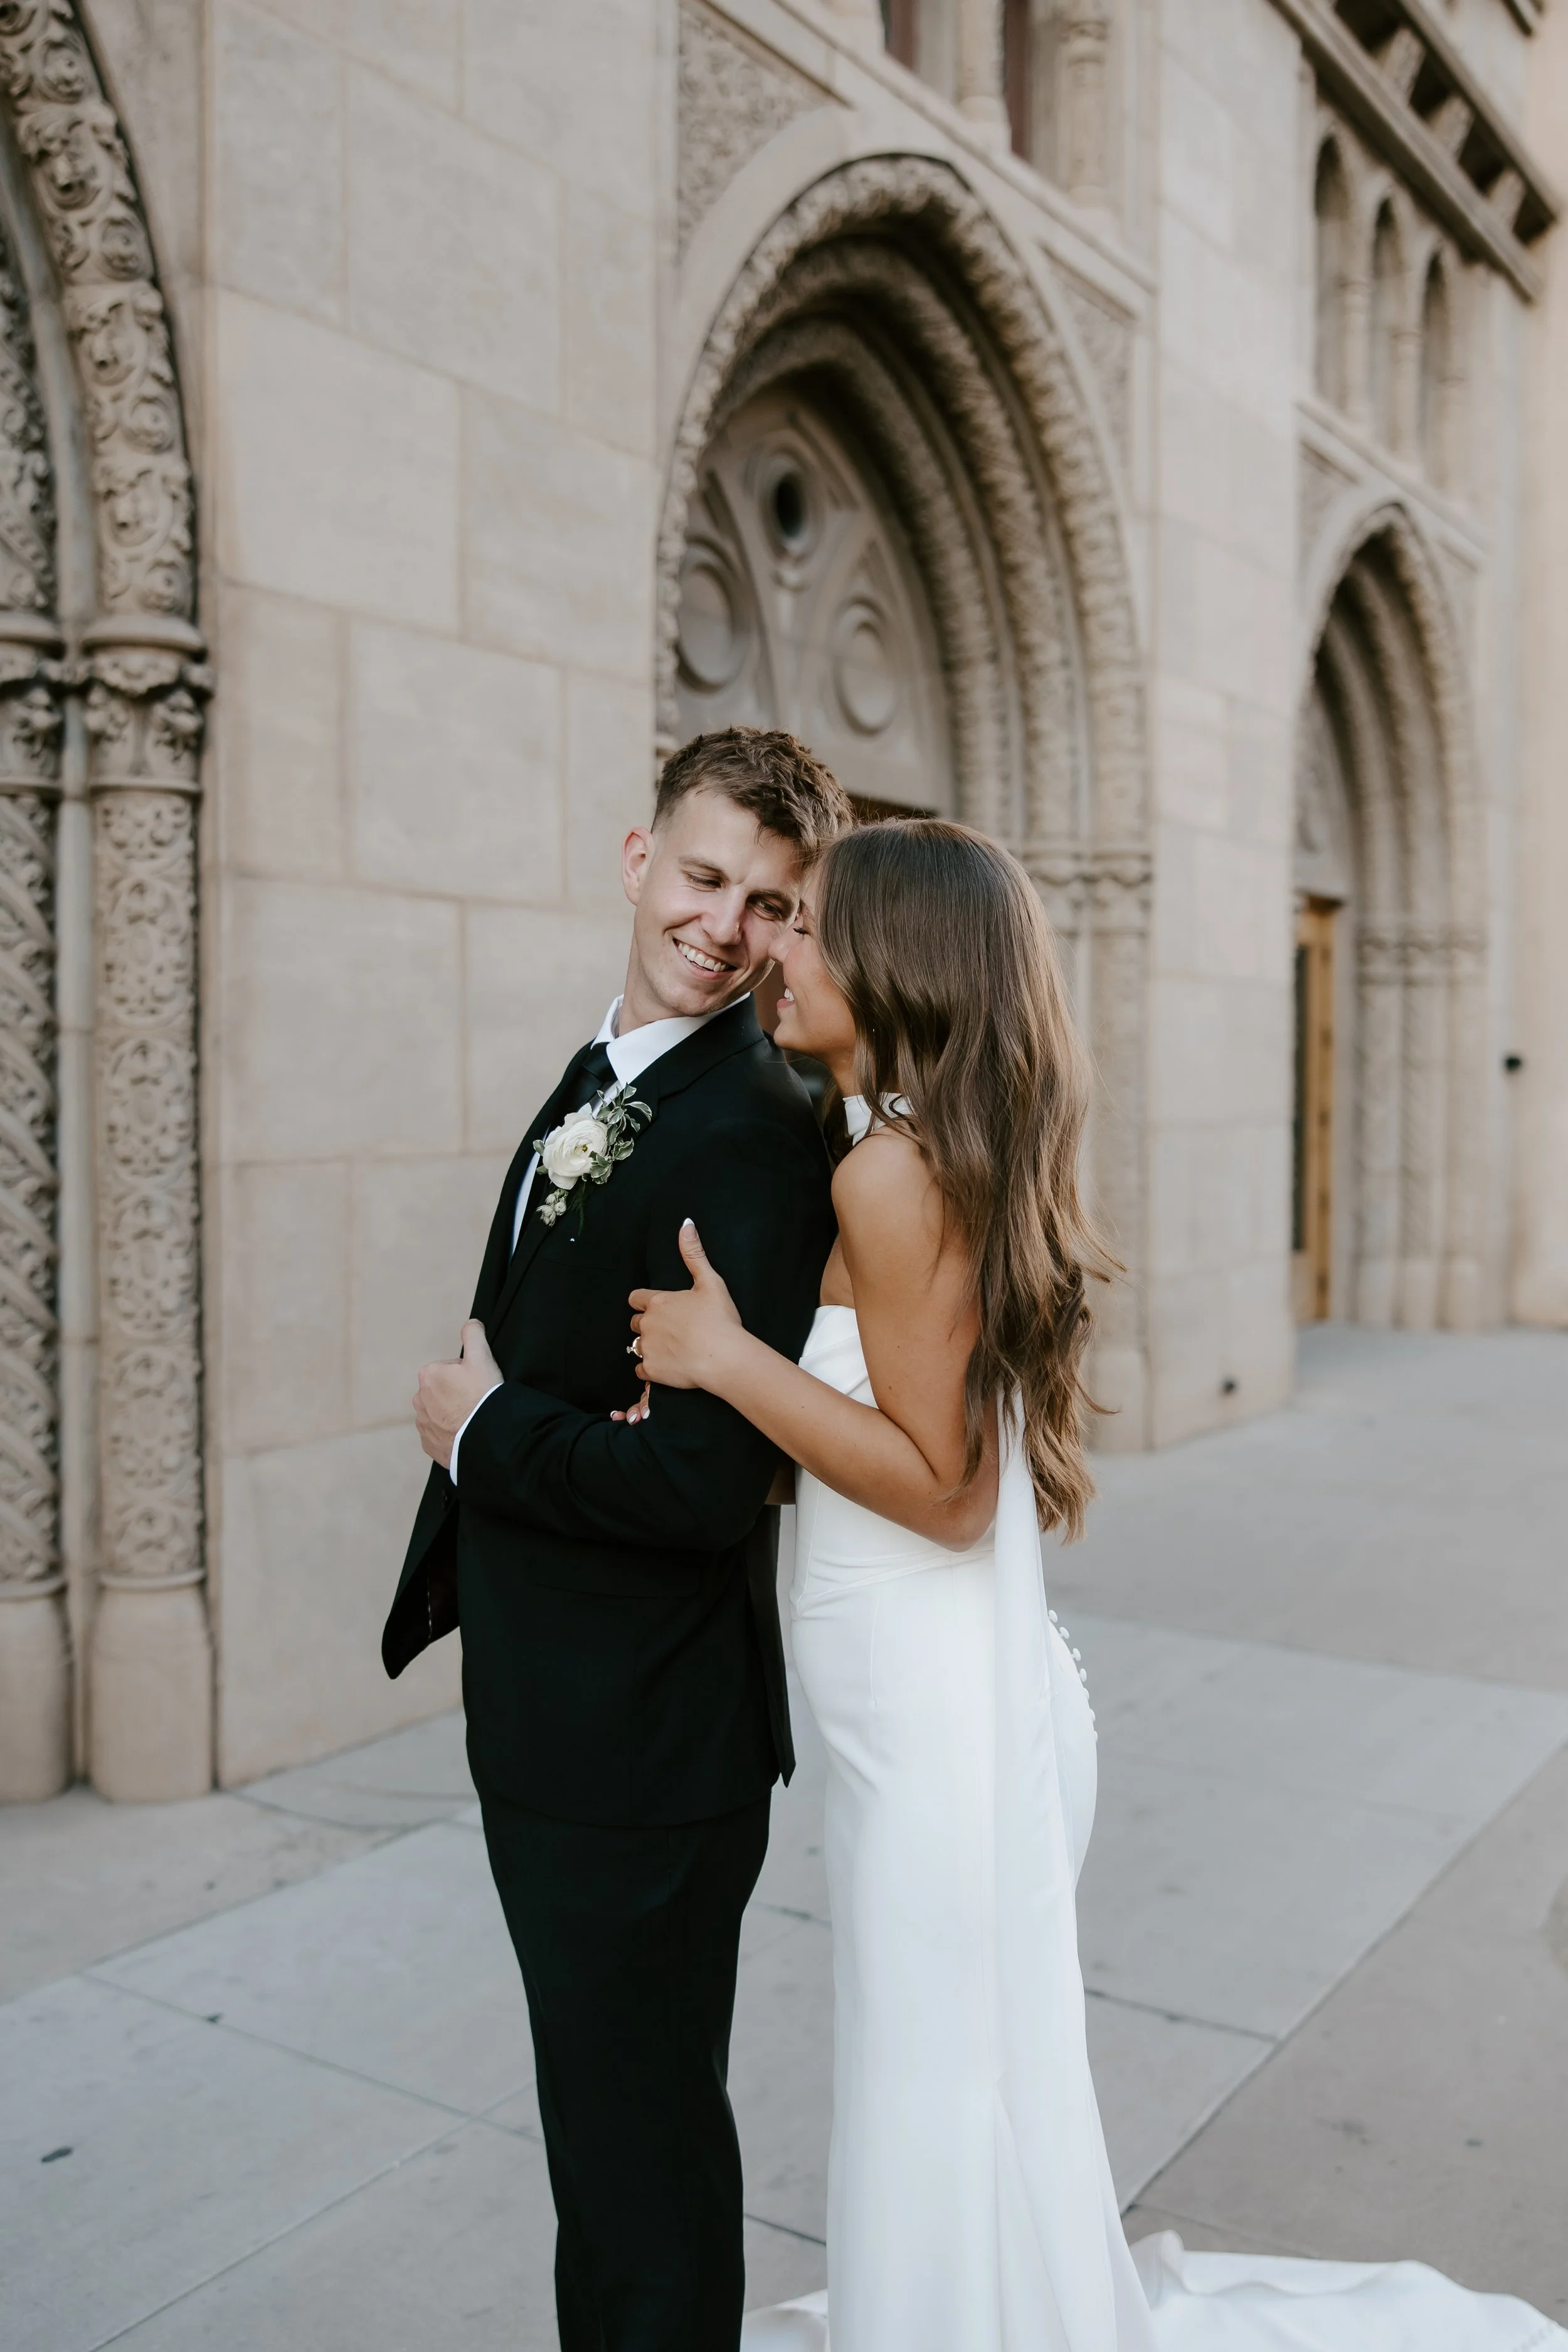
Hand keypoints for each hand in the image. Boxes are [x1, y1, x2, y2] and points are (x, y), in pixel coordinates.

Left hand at [414, 1319, 500, 1469]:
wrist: (484, 1437)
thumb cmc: (482, 1395)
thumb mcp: (482, 1358)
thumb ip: (474, 1335)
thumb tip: (470, 1324)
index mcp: (428, 1375)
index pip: (450, 1369)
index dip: (467, 1374)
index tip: (477, 1384)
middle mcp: (419, 1399)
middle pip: (443, 1391)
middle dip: (457, 1394)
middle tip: (475, 1401)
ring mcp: (423, 1424)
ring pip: (440, 1412)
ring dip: (452, 1414)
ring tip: (471, 1418)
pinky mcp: (428, 1444)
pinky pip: (439, 1434)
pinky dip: (450, 1433)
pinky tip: (465, 1432)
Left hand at [618, 1221, 742, 1423]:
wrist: (724, 1357)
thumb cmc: (720, 1319)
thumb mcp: (710, 1281)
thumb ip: (694, 1254)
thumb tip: (686, 1225)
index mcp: (659, 1302)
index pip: (636, 1298)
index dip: (645, 1303)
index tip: (658, 1308)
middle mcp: (648, 1323)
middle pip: (635, 1322)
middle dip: (647, 1325)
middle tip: (670, 1330)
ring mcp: (648, 1347)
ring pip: (636, 1345)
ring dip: (649, 1346)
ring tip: (670, 1349)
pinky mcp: (651, 1369)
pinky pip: (640, 1369)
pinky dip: (651, 1368)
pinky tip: (667, 1366)